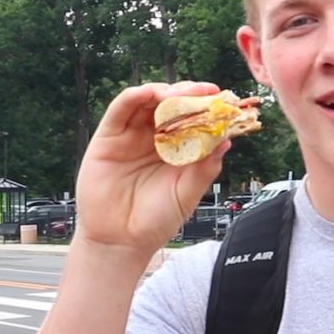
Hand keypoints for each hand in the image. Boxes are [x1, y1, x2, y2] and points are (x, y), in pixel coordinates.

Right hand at [76, 82, 228, 257]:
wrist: (120, 241)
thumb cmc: (155, 220)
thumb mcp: (186, 195)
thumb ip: (204, 169)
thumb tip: (225, 140)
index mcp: (175, 149)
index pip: (192, 119)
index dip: (206, 107)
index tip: (223, 100)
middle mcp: (153, 138)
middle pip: (170, 105)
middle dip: (188, 94)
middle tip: (204, 93)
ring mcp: (130, 136)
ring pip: (146, 102)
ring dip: (163, 91)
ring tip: (179, 94)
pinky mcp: (107, 138)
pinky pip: (119, 111)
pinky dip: (133, 97)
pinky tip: (148, 93)